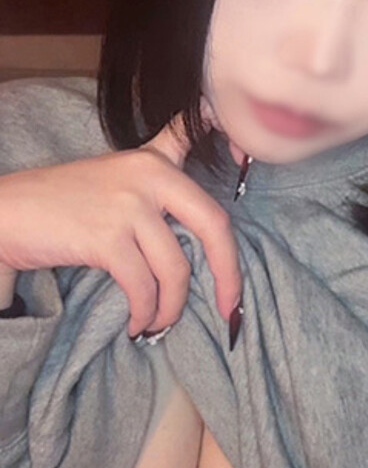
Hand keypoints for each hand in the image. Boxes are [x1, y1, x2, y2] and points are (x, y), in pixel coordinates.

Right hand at [0, 108, 241, 335]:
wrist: (7, 212)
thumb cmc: (63, 201)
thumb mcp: (116, 176)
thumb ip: (155, 183)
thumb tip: (191, 226)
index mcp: (153, 160)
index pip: (199, 156)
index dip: (231, 145)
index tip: (244, 164)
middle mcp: (148, 176)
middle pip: (213, 225)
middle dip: (229, 272)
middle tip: (230, 306)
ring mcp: (128, 205)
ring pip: (176, 268)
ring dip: (172, 306)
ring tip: (159, 321)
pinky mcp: (106, 238)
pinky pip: (143, 286)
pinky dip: (146, 313)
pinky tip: (138, 323)